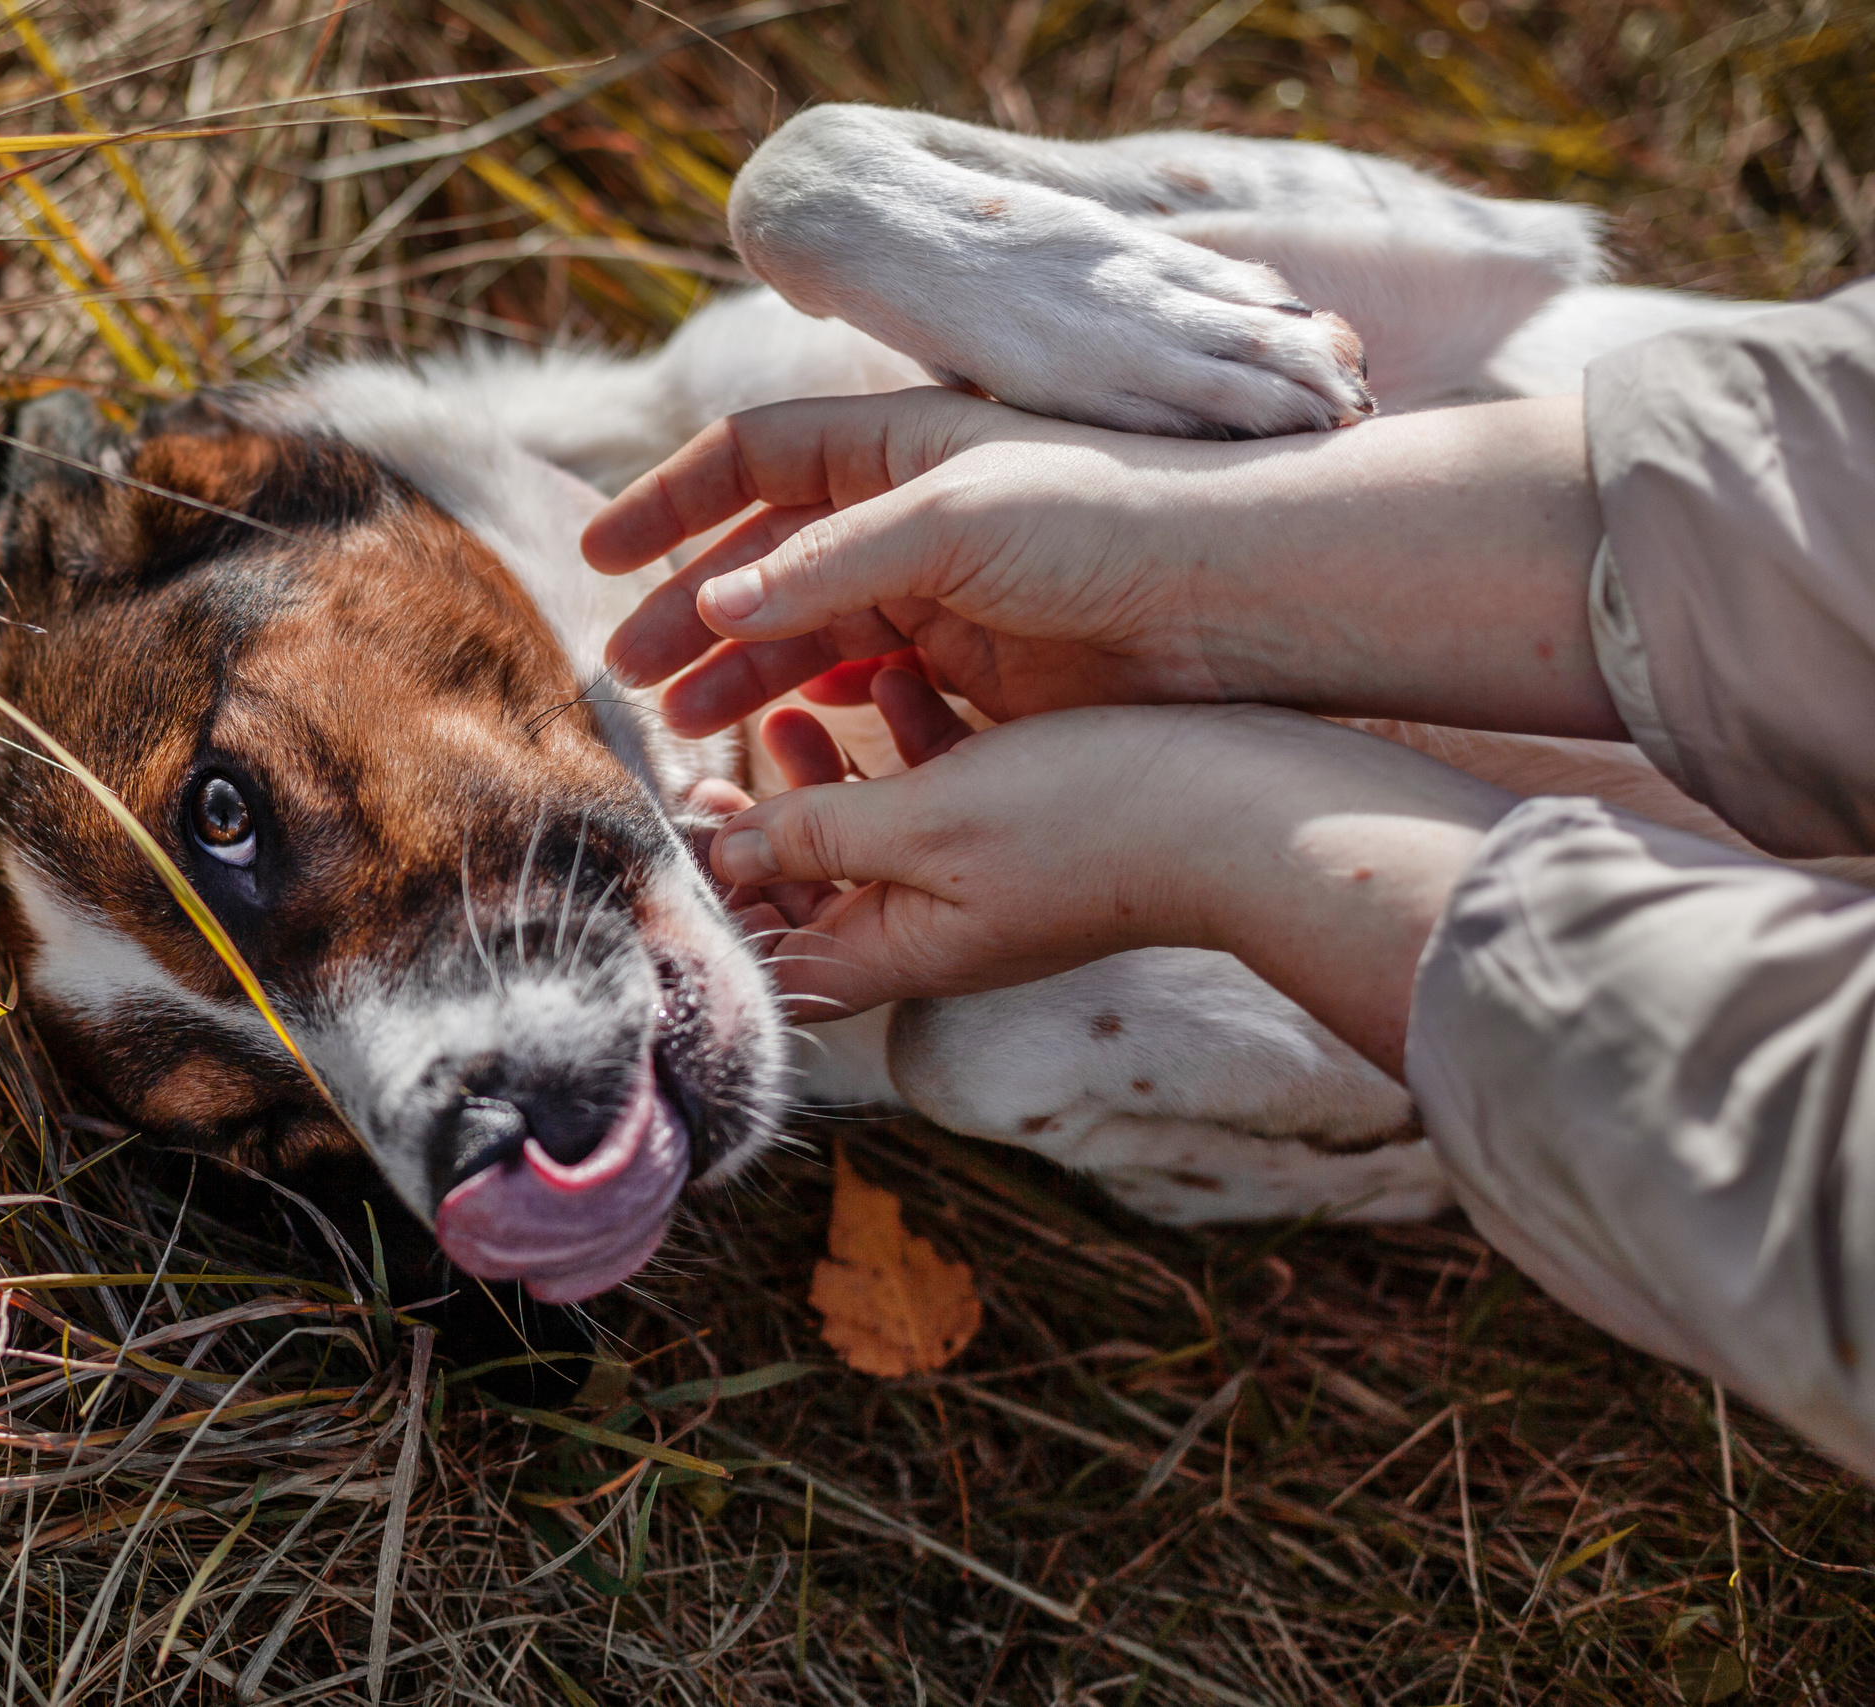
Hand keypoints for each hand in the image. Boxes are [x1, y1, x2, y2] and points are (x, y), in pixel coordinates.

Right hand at [588, 389, 1621, 742]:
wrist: (1234, 604)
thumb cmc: (1108, 523)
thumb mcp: (953, 520)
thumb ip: (828, 563)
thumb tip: (712, 607)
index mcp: (897, 445)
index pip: (753, 458)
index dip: (670, 503)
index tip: (598, 560)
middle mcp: (906, 515)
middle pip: (763, 556)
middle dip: (687, 611)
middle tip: (629, 674)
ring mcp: (935, 594)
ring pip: (803, 631)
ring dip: (736, 671)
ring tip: (679, 723)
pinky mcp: (969, 669)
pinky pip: (861, 687)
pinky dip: (805, 710)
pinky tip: (768, 741)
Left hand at [712, 681, 1515, 1073]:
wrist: (1249, 809)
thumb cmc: (1085, 818)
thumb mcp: (923, 820)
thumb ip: (816, 835)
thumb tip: (724, 853)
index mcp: (900, 948)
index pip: (774, 952)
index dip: (713, 899)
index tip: (673, 823)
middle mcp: (939, 932)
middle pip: (812, 897)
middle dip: (755, 831)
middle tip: (703, 764)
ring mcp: (988, 887)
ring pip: (875, 838)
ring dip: (821, 779)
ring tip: (785, 710)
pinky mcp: (1032, 835)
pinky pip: (944, 796)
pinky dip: (906, 745)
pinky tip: (893, 674)